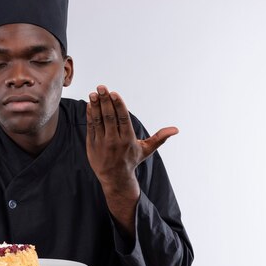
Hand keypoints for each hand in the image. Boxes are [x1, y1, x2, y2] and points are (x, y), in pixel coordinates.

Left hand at [87, 85, 177, 233]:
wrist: (115, 178)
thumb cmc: (132, 160)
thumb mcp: (146, 150)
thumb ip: (159, 138)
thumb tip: (176, 130)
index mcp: (128, 139)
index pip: (122, 119)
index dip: (118, 105)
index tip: (113, 93)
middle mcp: (114, 141)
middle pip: (109, 118)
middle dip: (105, 101)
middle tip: (101, 87)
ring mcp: (101, 142)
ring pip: (98, 121)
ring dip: (95, 106)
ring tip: (93, 93)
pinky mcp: (92, 144)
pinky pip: (90, 127)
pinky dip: (89, 115)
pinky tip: (90, 104)